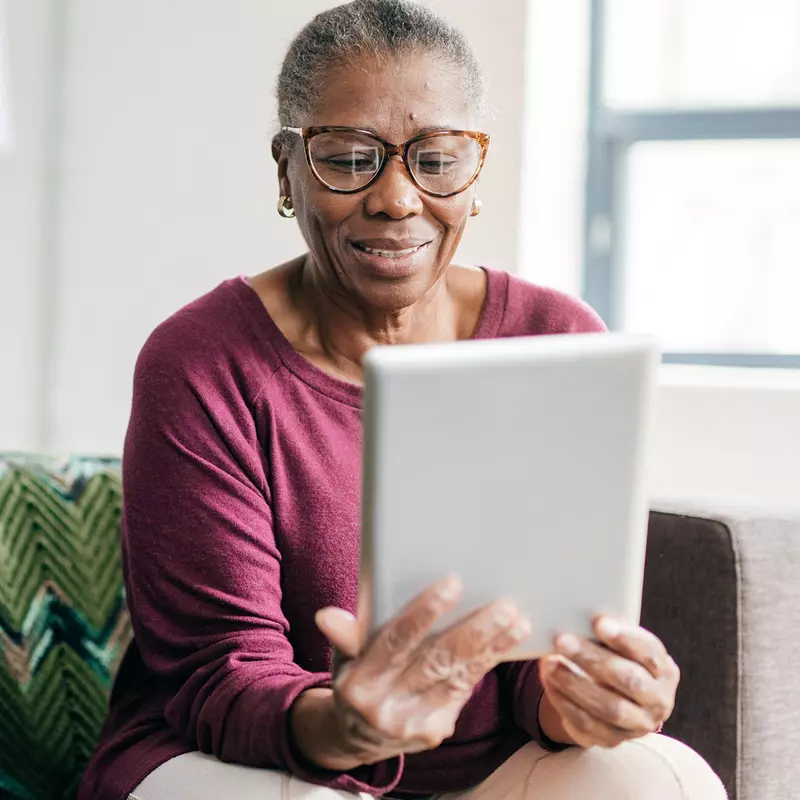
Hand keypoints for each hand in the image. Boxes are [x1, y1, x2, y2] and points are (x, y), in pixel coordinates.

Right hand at [291, 577, 530, 770]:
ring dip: (491, 646)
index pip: (396, 641)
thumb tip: (327, 616)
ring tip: (515, 618)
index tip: (453, 584)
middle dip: (472, 631)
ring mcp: (412, 723)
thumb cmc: (356, 676)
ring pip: (458, 677)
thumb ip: (345, 635)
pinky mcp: (435, 732)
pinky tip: (508, 640)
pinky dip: (487, 663)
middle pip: (436, 661)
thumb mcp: (343, 656)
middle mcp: (385, 708)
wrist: (358, 735)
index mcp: (359, 682)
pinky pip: (465, 691)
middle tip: (503, 604)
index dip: (424, 612)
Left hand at [538, 617, 679, 747]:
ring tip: (550, 663)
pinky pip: (587, 724)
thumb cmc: (616, 658)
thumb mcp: (619, 644)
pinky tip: (550, 682)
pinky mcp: (612, 739)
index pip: (649, 653)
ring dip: (575, 683)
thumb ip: (608, 632)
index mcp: (664, 671)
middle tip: (562, 640)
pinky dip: (565, 701)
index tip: (598, 623)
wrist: (615, 697)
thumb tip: (579, 614)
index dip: (625, 638)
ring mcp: (637, 726)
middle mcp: (658, 701)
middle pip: (629, 680)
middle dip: (593, 659)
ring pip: (609, 707)